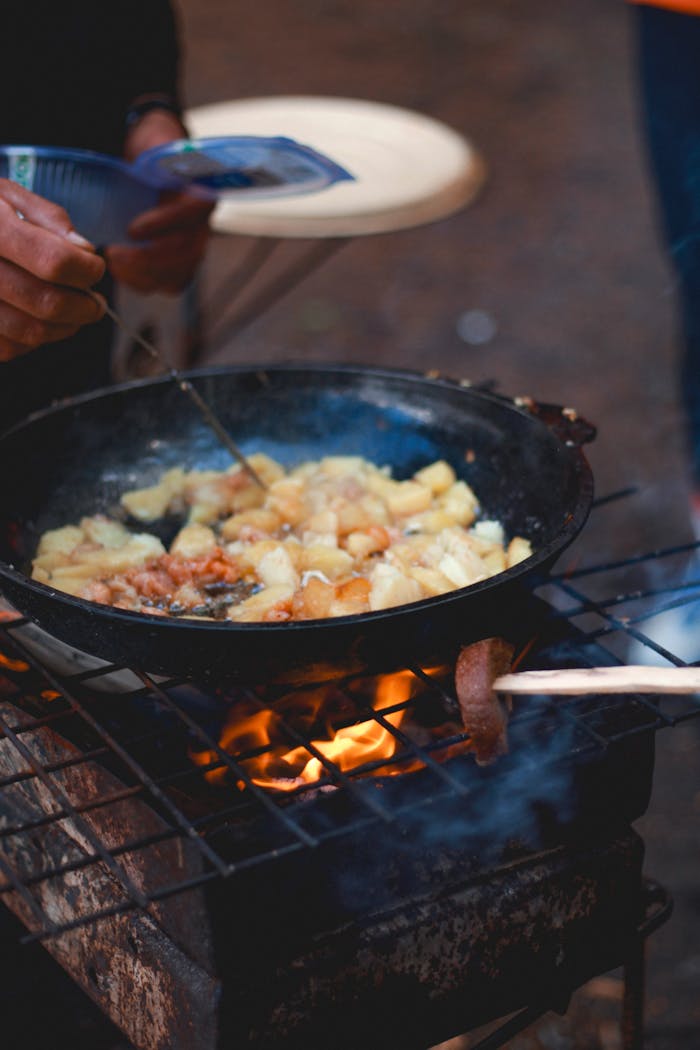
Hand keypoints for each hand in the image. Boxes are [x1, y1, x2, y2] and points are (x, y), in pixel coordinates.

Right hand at [0, 180, 105, 362]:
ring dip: (64, 328)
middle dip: (84, 307)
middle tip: (95, 303)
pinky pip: (8, 348)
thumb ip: (49, 218)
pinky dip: (32, 340)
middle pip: (46, 303)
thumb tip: (84, 251)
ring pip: (31, 332)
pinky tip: (38, 321)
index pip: (53, 261)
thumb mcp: (5, 194)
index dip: (86, 270)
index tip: (95, 268)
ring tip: (73, 314)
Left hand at [105, 108, 212, 293]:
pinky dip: (144, 283)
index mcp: (201, 192)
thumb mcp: (154, 143)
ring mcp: (193, 249)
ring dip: (143, 275)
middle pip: (187, 253)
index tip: (132, 229)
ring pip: (179, 275)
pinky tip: (121, 270)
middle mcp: (202, 226)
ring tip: (113, 260)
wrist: (157, 168)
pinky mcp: (180, 266)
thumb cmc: (154, 154)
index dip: (163, 224)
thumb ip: (157, 151)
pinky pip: (169, 285)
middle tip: (113, 252)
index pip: (192, 213)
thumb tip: (149, 160)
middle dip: (147, 259)